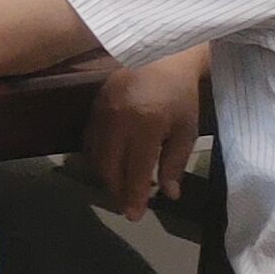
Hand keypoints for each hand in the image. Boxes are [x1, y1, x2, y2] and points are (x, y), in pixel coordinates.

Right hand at [80, 50, 206, 219]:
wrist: (160, 57)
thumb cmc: (179, 96)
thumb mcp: (185, 131)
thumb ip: (174, 163)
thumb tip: (170, 195)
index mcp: (145, 127)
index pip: (135, 171)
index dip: (134, 196)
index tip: (134, 216)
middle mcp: (117, 122)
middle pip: (109, 168)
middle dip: (116, 191)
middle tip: (126, 206)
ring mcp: (101, 114)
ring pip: (95, 157)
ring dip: (105, 177)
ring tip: (119, 188)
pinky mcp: (93, 108)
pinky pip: (89, 141)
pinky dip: (97, 159)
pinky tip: (109, 166)